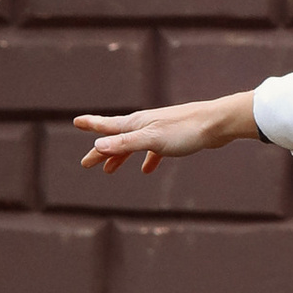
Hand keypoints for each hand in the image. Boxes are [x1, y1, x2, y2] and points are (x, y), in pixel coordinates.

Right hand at [74, 91, 261, 175]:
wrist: (216, 123)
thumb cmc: (185, 130)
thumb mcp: (151, 140)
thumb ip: (125, 143)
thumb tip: (98, 145)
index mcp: (137, 124)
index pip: (108, 125)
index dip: (91, 125)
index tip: (75, 121)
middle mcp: (145, 124)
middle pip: (117, 138)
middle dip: (101, 151)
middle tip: (86, 163)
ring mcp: (159, 130)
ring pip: (134, 145)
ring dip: (121, 157)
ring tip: (111, 171)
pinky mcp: (174, 138)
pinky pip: (154, 150)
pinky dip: (147, 159)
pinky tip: (147, 169)